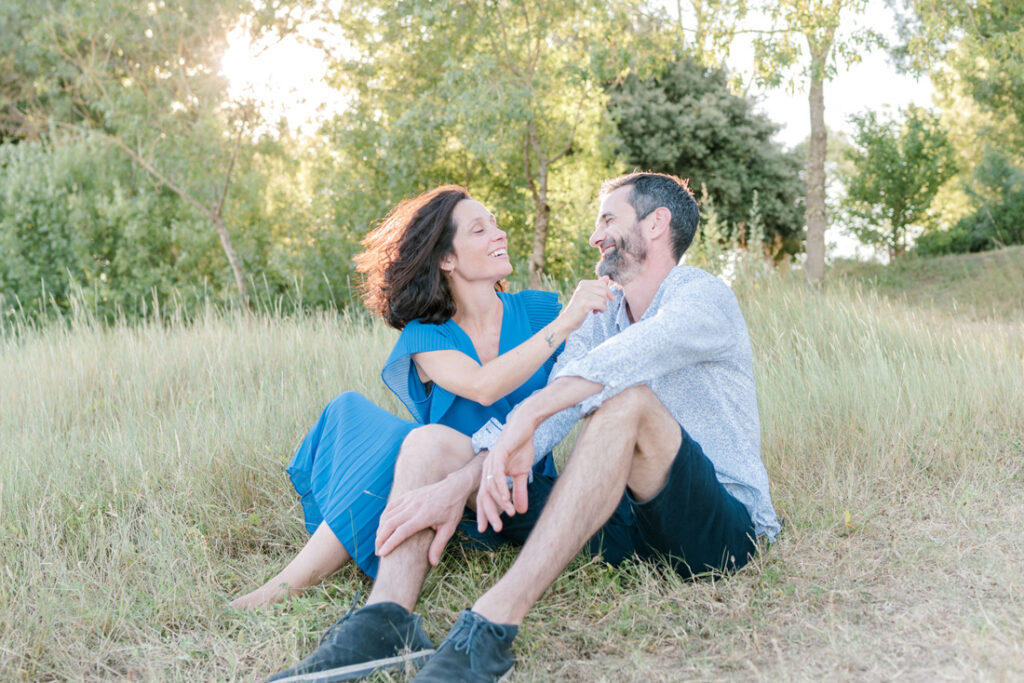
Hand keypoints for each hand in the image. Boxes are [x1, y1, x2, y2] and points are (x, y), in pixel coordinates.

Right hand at [375, 478, 465, 565]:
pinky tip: (383, 525)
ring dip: (380, 528)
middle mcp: (414, 507)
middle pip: (390, 523)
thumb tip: (433, 563)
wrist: (454, 487)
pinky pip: (391, 506)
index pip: (401, 532)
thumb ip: (438, 546)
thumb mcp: (449, 529)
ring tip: (379, 541)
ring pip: (388, 514)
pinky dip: (384, 516)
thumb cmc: (452, 509)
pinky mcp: (408, 495)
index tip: (381, 554)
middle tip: (377, 550)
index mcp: (424, 516)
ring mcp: (409, 499)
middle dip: (380, 538)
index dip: (389, 543)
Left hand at [475, 410, 535, 532]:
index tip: (487, 528)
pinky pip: (497, 475)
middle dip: (489, 513)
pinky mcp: (498, 454)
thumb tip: (520, 512)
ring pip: (490, 488)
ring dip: (499, 503)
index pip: (484, 497)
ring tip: (507, 515)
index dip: (485, 512)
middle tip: (496, 528)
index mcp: (489, 473)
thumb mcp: (522, 473)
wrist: (525, 426)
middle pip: (483, 496)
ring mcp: (491, 461)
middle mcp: (486, 469)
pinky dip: (501, 488)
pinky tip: (506, 499)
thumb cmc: (521, 447)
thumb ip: (519, 492)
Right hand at [559, 277, 612, 330]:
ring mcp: (583, 294)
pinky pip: (601, 304)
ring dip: (603, 306)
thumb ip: (598, 286)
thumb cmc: (579, 309)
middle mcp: (582, 287)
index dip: (607, 293)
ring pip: (603, 298)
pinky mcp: (585, 303)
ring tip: (596, 310)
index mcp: (583, 283)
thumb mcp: (589, 296)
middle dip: (605, 300)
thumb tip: (607, 277)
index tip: (603, 301)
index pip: (602, 283)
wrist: (568, 320)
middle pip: (604, 290)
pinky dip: (601, 310)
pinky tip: (594, 312)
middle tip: (599, 306)